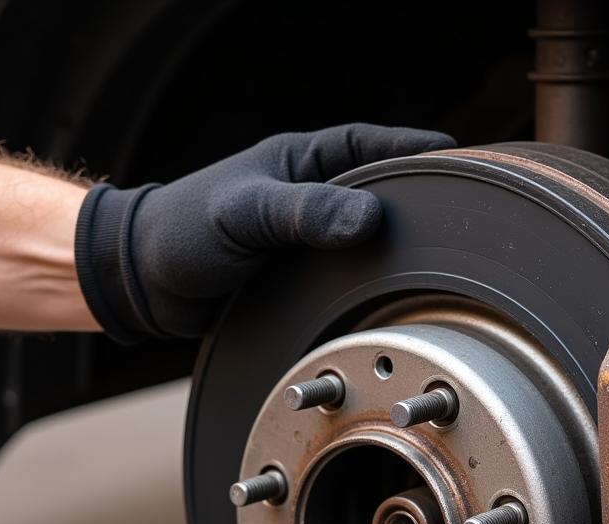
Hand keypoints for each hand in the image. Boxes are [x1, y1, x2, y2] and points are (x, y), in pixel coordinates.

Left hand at [74, 123, 454, 341]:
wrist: (145, 284)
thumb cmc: (181, 234)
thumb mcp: (245, 215)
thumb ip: (304, 214)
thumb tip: (368, 218)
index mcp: (300, 163)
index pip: (370, 146)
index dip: (415, 151)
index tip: (460, 158)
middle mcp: (308, 196)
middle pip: (379, 190)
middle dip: (418, 199)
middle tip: (463, 210)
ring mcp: (306, 235)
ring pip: (366, 235)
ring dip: (396, 244)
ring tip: (440, 254)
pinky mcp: (300, 273)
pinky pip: (347, 270)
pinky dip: (370, 277)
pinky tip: (391, 291)